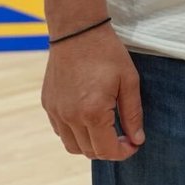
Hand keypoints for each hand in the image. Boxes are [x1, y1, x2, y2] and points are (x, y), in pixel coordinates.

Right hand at [41, 25, 144, 160]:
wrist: (77, 32)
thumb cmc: (107, 53)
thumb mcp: (129, 80)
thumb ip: (133, 113)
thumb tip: (137, 140)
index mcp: (92, 113)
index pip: (106, 149)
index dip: (122, 152)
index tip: (134, 145)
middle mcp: (70, 118)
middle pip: (89, 152)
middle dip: (108, 149)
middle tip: (124, 137)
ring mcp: (56, 113)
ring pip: (72, 145)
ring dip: (90, 144)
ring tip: (107, 128)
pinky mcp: (48, 105)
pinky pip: (61, 131)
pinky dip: (75, 133)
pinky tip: (89, 118)